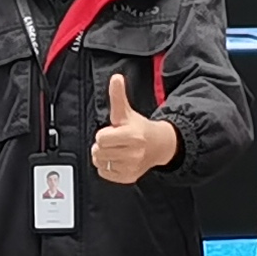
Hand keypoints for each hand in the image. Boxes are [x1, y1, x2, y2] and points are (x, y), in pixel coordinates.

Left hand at [88, 69, 176, 184]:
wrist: (158, 146)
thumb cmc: (138, 128)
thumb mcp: (126, 112)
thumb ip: (118, 96)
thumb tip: (116, 78)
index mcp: (132, 136)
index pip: (101, 139)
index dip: (104, 134)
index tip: (113, 131)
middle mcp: (133, 154)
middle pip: (99, 152)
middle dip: (102, 145)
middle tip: (114, 141)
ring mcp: (131, 167)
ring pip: (100, 163)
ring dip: (103, 157)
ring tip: (115, 150)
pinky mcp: (128, 177)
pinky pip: (104, 173)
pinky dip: (107, 167)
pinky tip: (116, 160)